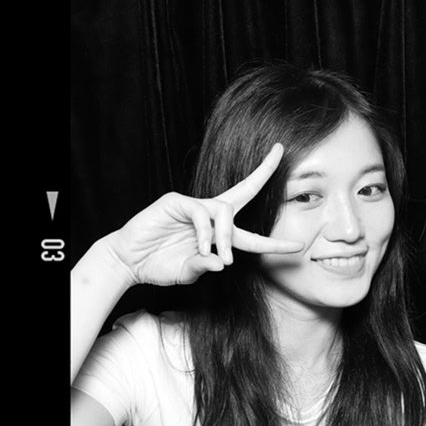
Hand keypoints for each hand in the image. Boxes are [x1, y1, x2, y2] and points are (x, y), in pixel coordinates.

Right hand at [106, 142, 304, 286]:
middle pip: (244, 190)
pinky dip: (205, 232)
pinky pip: (201, 212)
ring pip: (225, 210)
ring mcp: (192, 206)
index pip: (251, 235)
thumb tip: (224, 263)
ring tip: (219, 255)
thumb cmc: (157, 266)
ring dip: (226, 236)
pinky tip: (201, 246)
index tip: (297, 247)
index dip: (274, 242)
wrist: (128, 261)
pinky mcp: (176, 201)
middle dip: (263, 170)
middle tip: (279, 152)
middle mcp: (209, 215)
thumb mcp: (188, 273)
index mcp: (217, 234)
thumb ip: (205, 267)